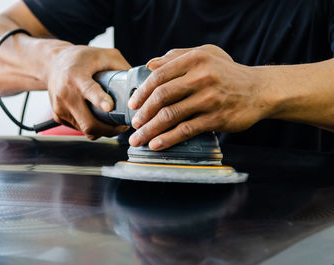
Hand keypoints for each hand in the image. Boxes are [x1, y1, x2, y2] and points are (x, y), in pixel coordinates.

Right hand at [45, 43, 130, 138]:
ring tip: (114, 123)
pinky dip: (92, 128)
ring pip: (85, 130)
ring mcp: (60, 108)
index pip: (89, 90)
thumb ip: (122, 67)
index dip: (100, 99)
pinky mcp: (58, 116)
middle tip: (123, 126)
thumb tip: (141, 84)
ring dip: (102, 130)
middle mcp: (65, 94)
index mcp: (76, 75)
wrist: (52, 64)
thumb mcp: (103, 55)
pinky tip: (99, 119)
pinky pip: (80, 129)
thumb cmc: (81, 58)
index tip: (110, 107)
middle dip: (109, 129)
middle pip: (89, 122)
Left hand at [128, 45, 273, 149]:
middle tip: (133, 125)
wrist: (260, 90)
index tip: (132, 105)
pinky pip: (186, 130)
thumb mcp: (206, 55)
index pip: (159, 76)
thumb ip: (176, 57)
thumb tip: (149, 65)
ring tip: (138, 139)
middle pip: (161, 97)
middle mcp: (201, 77)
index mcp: (195, 60)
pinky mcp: (217, 118)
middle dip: (143, 114)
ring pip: (171, 116)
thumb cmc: (228, 73)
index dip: (141, 92)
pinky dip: (168, 139)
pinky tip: (156, 144)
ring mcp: (209, 99)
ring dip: (150, 130)